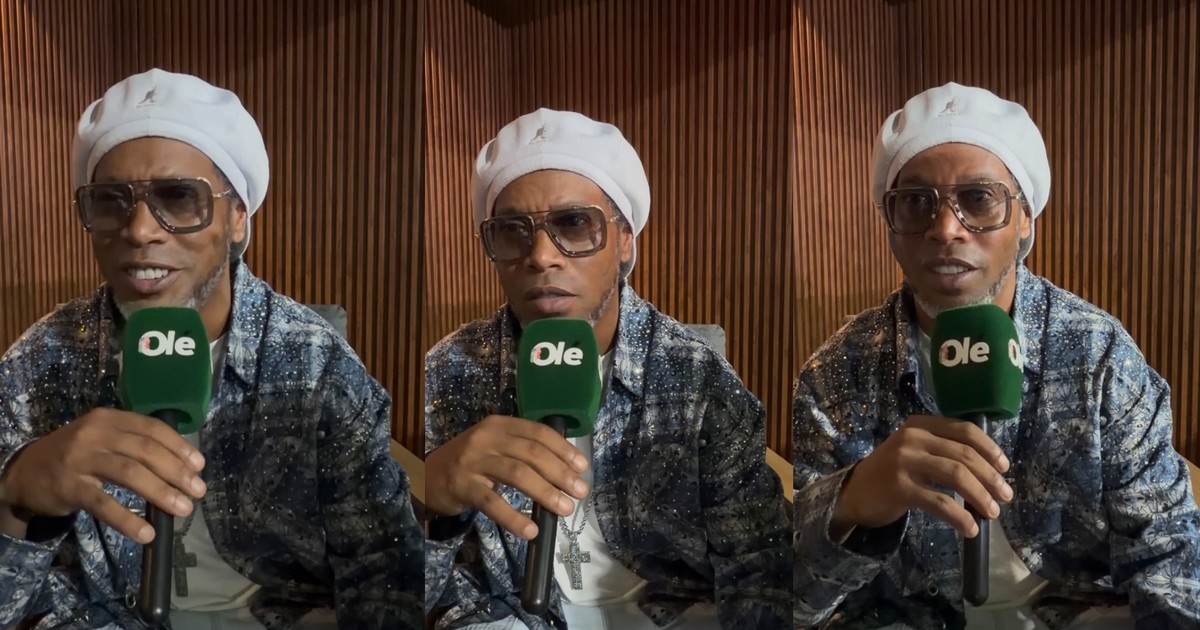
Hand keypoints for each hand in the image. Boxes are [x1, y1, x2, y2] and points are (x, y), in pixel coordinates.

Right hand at [0, 408, 205, 542]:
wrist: (24, 472)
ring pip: (129, 473)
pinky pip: (103, 503)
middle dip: (176, 471)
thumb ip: (135, 445)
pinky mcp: (68, 486)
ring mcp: (80, 459)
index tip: (200, 465)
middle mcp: (95, 433)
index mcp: (109, 419)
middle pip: (144, 450)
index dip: (179, 446)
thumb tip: (183, 466)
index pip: (151, 428)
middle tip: (198, 491)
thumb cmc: (75, 456)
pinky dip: (127, 519)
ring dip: (160, 492)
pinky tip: (147, 533)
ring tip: (182, 509)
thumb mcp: (102, 439)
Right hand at [426, 415, 588, 538]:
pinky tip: (530, 530)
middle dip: (560, 472)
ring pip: (517, 474)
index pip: (537, 432)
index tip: (582, 466)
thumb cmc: (469, 463)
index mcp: (499, 424)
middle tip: (580, 491)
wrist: (425, 476)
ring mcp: (472, 460)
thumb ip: (522, 452)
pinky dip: (513, 517)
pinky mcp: (462, 485)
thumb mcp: (493, 447)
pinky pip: (492, 502)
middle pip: (531, 453)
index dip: (563, 449)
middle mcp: (486, 437)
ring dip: (545, 492)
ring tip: (564, 509)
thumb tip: (565, 472)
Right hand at [831, 414, 1012, 538]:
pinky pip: (939, 502)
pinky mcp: (900, 487)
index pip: (964, 430)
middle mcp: (912, 438)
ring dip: (980, 495)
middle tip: (1005, 496)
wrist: (855, 493)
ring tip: (992, 512)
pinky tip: (970, 528)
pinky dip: (960, 517)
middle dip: (990, 477)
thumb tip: (990, 470)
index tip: (1005, 467)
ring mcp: (904, 461)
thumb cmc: (892, 472)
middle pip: (964, 454)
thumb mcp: (915, 450)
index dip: (989, 449)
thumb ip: (943, 449)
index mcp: (920, 424)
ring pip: (956, 475)